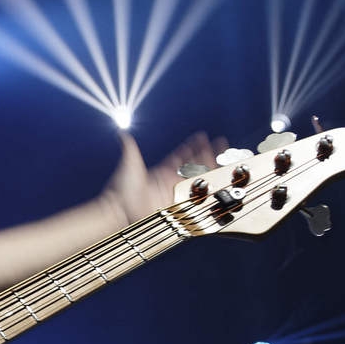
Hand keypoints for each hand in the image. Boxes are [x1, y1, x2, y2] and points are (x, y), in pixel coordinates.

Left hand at [100, 130, 224, 223]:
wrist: (120, 211)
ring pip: (198, 179)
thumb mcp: (129, 164)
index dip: (192, 146)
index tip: (203, 136)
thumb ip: (130, 148)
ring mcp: (175, 193)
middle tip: (221, 145)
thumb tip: (122, 132)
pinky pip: (196, 196)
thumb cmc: (122, 191)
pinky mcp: (178, 205)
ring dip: (211, 170)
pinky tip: (217, 182)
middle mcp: (170, 181)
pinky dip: (207, 189)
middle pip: (194, 166)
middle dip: (208, 155)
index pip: (181, 155)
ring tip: (224, 160)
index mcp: (161, 171)